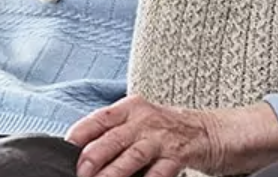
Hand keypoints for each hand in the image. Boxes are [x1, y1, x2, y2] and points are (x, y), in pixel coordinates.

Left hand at [65, 95, 277, 176]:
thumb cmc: (168, 129)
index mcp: (130, 107)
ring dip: (112, 174)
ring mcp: (161, 137)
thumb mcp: (141, 122)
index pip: (98, 119)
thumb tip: (85, 152)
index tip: (65, 149)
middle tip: (79, 174)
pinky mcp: (178, 154)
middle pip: (110, 139)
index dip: (80, 134)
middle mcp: (143, 119)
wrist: (212, 131)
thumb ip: (117, 133)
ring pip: (130, 157)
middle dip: (91, 159)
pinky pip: (158, 173)